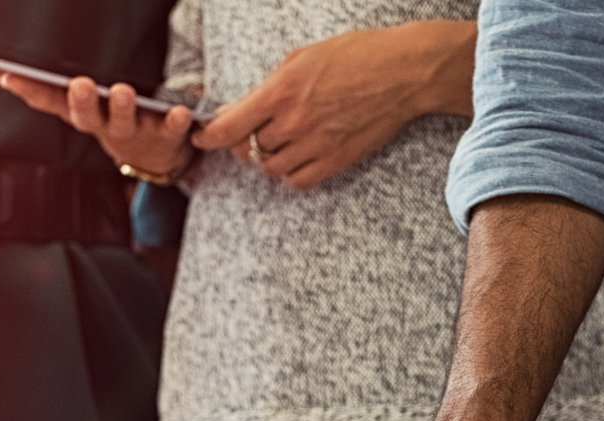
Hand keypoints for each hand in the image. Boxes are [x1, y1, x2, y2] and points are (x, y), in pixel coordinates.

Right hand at [0, 64, 197, 179]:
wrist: (155, 158)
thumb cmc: (109, 119)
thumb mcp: (70, 103)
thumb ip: (34, 86)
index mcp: (78, 112)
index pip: (45, 99)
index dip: (26, 88)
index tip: (8, 74)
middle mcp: (102, 124)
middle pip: (85, 115)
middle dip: (81, 100)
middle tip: (81, 85)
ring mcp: (133, 131)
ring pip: (124, 121)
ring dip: (123, 107)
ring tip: (124, 92)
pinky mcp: (165, 135)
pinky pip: (172, 127)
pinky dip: (178, 121)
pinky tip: (182, 111)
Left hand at [190, 20, 474, 190]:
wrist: (402, 73)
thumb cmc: (356, 56)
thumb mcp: (302, 58)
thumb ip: (269, 86)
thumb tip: (241, 109)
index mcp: (282, 91)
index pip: (229, 126)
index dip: (208, 136)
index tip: (201, 138)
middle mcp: (295, 122)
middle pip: (250, 147)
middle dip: (249, 139)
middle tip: (260, 127)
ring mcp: (317, 144)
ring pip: (272, 167)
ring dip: (270, 157)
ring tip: (284, 139)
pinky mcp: (337, 160)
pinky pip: (298, 181)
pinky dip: (291, 173)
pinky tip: (298, 157)